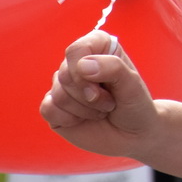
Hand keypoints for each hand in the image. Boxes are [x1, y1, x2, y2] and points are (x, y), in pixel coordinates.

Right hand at [40, 29, 159, 156]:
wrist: (133, 135)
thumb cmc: (134, 104)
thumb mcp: (132, 84)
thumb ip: (113, 68)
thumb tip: (82, 65)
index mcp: (97, 47)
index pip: (76, 50)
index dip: (85, 71)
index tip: (104, 87)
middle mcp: (76, 63)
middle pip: (65, 74)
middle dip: (89, 96)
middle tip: (109, 103)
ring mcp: (63, 85)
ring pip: (58, 94)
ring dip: (84, 110)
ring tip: (101, 110)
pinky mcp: (54, 106)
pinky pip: (48, 109)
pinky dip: (69, 119)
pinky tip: (83, 119)